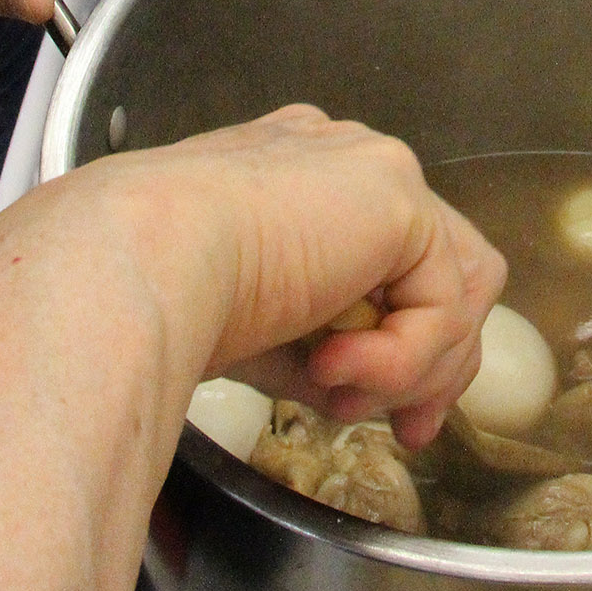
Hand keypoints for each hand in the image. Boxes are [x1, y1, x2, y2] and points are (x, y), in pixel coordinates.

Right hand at [85, 108, 506, 449]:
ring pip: (455, 285)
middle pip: (443, 264)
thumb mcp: (254, 329)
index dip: (400, 336)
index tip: (379, 412)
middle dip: (436, 361)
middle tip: (409, 430)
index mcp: (296, 178)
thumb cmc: (160, 298)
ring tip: (343, 399)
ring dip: (412, 367)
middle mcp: (343, 160)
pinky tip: (333, 370)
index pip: (386, 252)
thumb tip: (353, 387)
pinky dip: (399, 358)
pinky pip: (440, 302)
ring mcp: (375, 170)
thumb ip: (315, 342)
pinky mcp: (398, 196)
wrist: (135, 264)